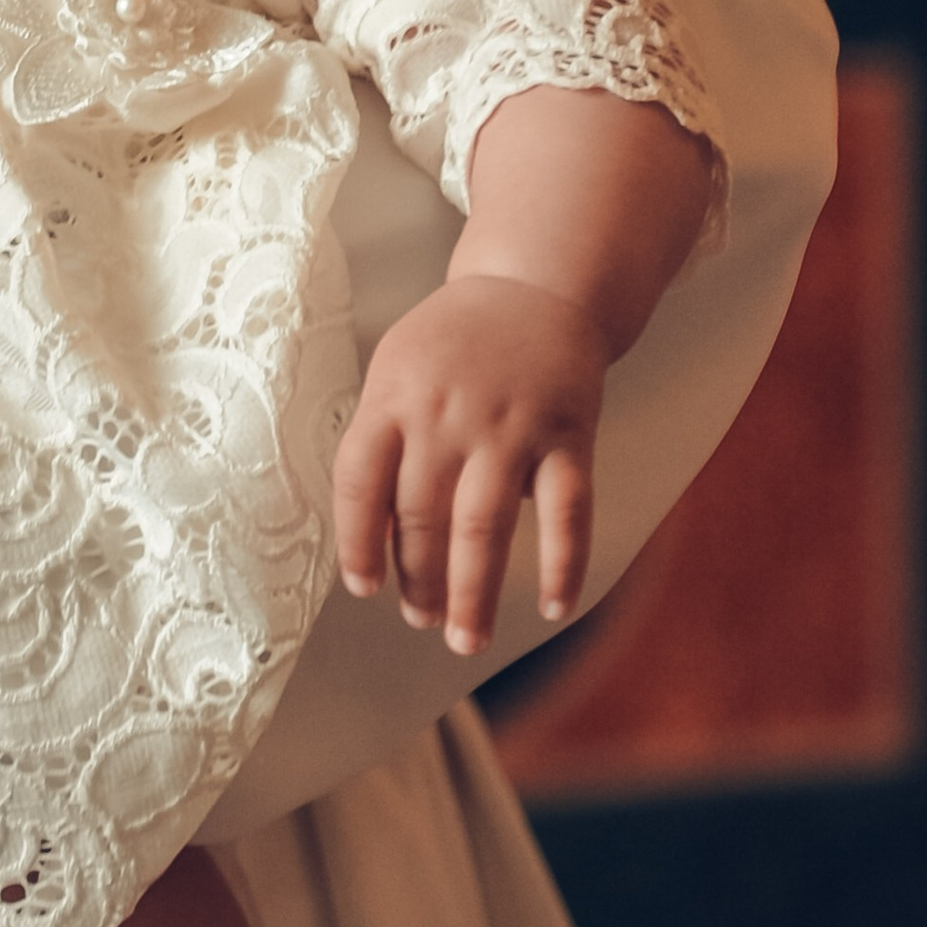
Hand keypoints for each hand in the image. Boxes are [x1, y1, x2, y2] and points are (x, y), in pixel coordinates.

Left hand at [331, 276, 606, 656]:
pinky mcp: (569, 434)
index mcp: (394, 397)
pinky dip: (563, 563)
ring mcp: (512, 425)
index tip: (364, 588)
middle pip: (421, 514)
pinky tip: (554, 607)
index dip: (357, 542)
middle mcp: (448, 414)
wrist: (535, 287)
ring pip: (485, 524)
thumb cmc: (452, 344)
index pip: (360, 481)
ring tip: (466, 639)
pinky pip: (567, 511)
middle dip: (418, 580)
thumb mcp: (396, 371)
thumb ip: (381, 442)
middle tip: (421, 620)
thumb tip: (368, 537)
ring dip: (474, 592)